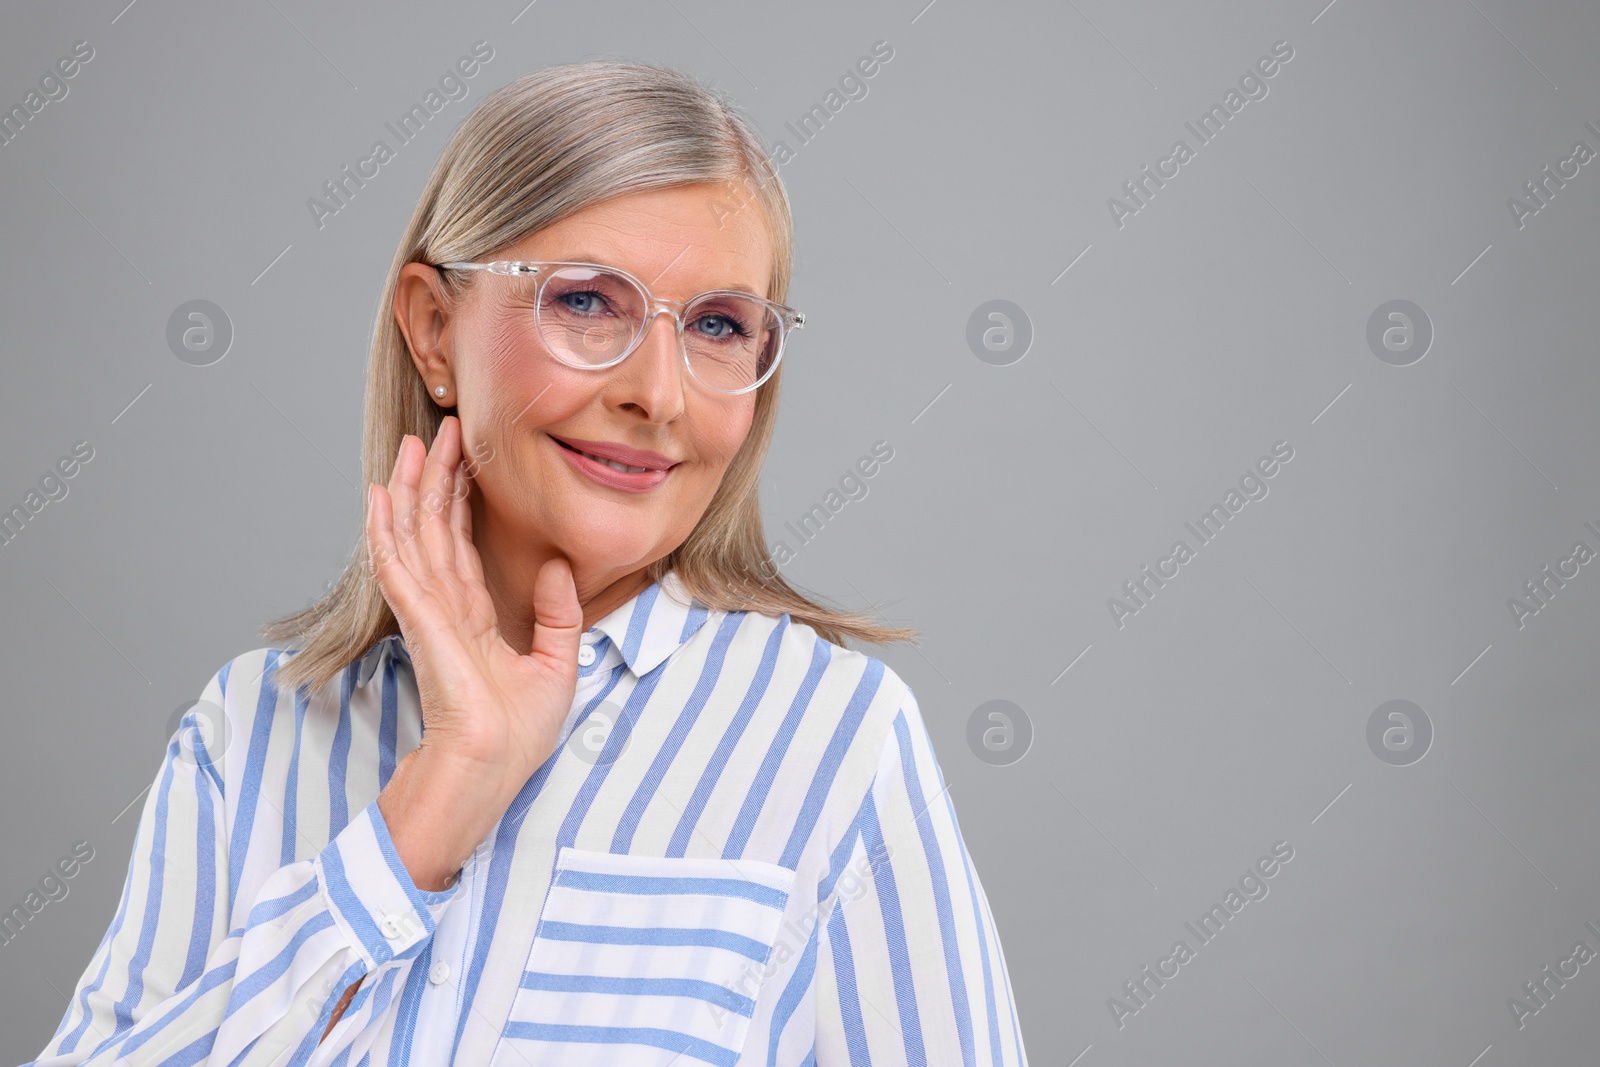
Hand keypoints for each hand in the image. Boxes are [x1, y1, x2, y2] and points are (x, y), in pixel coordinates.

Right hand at [364, 415, 582, 888]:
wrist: (493, 769)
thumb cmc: (517, 734)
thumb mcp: (557, 664)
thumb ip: (557, 613)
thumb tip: (559, 564)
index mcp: (474, 619)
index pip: (463, 547)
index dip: (462, 501)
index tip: (467, 458)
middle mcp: (447, 611)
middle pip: (435, 530)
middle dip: (436, 479)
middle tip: (439, 430)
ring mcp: (429, 615)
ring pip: (415, 537)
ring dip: (411, 490)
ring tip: (410, 446)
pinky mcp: (422, 624)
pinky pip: (400, 567)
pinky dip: (388, 531)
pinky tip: (382, 496)